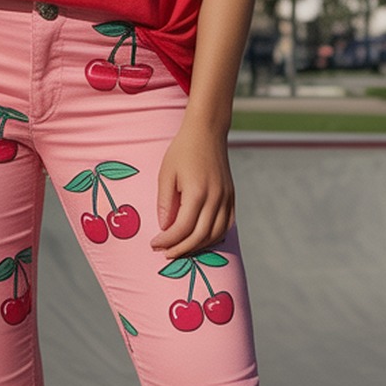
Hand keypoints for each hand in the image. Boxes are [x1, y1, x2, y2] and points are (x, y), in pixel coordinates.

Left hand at [150, 118, 234, 258]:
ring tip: (180, 249)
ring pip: (215, 234)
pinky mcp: (231, 196)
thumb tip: (164, 228)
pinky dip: (213, 237)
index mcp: (197, 192)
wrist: (207, 131)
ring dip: (197, 246)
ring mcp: (226, 198)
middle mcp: (215, 198)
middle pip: (200, 236)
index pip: (183, 228)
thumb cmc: (182, 151)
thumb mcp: (166, 174)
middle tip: (165, 253)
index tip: (154, 244)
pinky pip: (226, 225)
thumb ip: (165, 203)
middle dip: (181, 249)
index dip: (168, 241)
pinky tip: (200, 239)